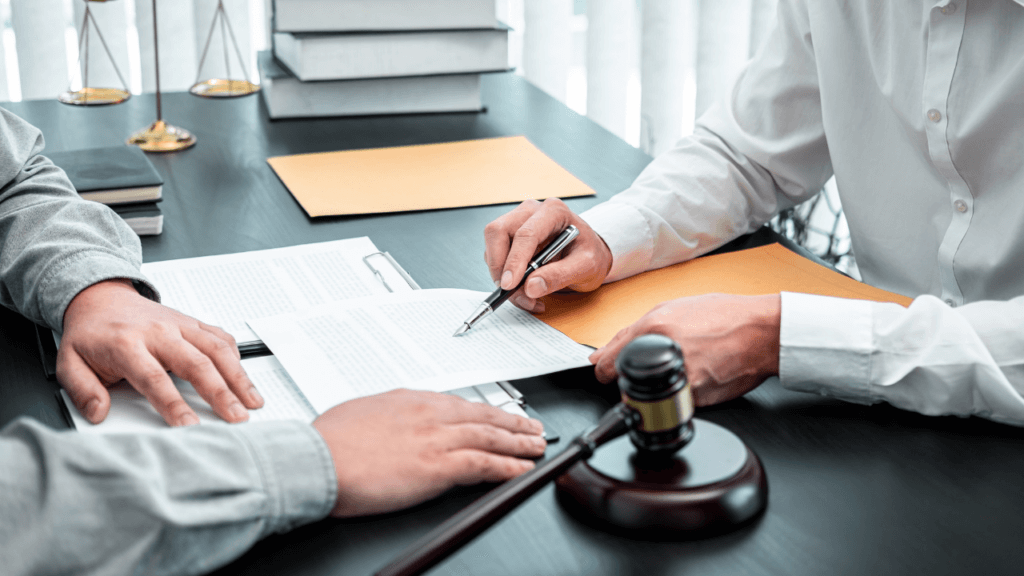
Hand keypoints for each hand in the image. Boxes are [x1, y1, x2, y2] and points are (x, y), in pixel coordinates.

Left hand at [57, 279, 263, 425]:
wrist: (100, 297)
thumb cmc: (90, 333)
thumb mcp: (69, 363)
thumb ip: (83, 390)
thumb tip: (98, 413)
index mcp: (126, 344)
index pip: (155, 378)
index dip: (173, 404)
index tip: (188, 425)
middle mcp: (158, 332)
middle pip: (197, 364)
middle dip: (221, 393)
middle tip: (237, 417)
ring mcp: (179, 324)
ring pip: (216, 350)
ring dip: (238, 377)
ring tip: (252, 401)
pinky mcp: (192, 322)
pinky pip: (220, 336)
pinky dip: (236, 357)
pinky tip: (244, 376)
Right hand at [313, 389, 545, 517]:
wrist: (316, 460)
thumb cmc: (329, 442)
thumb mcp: (362, 414)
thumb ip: (387, 416)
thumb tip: (392, 423)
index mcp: (411, 400)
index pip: (459, 405)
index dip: (484, 412)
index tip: (497, 416)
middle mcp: (429, 414)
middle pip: (483, 416)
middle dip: (512, 423)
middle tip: (533, 427)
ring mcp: (436, 439)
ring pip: (491, 437)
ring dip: (519, 443)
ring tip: (537, 446)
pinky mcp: (439, 466)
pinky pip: (484, 465)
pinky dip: (508, 466)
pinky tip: (522, 468)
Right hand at [483, 198, 612, 311]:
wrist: (588, 255)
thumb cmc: (589, 255)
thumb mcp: (586, 267)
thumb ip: (560, 276)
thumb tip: (530, 287)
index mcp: (554, 212)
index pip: (526, 233)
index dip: (515, 260)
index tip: (510, 285)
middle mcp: (532, 212)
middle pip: (498, 232)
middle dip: (499, 265)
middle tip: (509, 291)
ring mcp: (518, 222)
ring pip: (493, 244)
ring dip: (500, 274)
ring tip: (524, 296)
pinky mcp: (510, 237)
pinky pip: (496, 256)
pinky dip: (504, 276)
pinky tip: (523, 289)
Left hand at [589, 294, 780, 405]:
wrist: (763, 332)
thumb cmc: (724, 316)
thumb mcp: (672, 308)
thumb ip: (629, 332)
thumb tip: (600, 354)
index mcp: (654, 329)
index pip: (606, 366)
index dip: (605, 371)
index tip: (609, 372)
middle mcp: (666, 356)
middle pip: (627, 385)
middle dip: (634, 379)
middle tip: (656, 365)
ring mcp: (683, 381)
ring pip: (652, 396)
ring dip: (661, 387)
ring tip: (684, 366)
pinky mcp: (698, 400)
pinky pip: (678, 401)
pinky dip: (683, 392)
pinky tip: (699, 374)